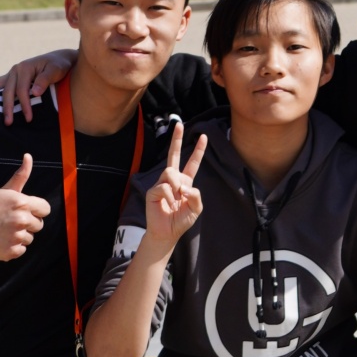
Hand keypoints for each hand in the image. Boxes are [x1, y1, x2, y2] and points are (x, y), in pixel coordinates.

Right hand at [0, 49, 74, 119]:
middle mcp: (15, 69)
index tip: (29, 118)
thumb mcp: (56, 70)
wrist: (60, 59)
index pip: (22, 90)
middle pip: (8, 91)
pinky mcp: (12, 78)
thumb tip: (34, 92)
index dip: (25, 105)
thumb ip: (45, 79)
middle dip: (7, 107)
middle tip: (8, 123)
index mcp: (25, 67)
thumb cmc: (59, 65)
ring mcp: (12, 73)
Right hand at [0, 155, 49, 260]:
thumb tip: (28, 156)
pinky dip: (13, 247)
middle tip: (9, 221)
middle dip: (27, 224)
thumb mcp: (5, 191)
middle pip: (39, 225)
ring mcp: (16, 236)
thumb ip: (21, 175)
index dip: (36, 211)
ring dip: (19, 236)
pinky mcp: (12, 251)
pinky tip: (1, 240)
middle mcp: (21, 219)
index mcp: (22, 203)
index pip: (45, 209)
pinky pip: (22, 250)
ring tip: (3, 231)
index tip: (24, 211)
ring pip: (30, 238)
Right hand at [141, 119, 206, 251]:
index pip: (192, 163)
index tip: (203, 136)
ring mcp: (162, 183)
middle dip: (176, 139)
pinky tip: (167, 204)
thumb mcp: (196, 209)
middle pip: (174, 155)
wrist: (167, 233)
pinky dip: (169, 196)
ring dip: (175, 187)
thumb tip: (185, 186)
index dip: (198, 150)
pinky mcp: (153, 190)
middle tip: (179, 123)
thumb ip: (196, 196)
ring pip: (170, 172)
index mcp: (185, 182)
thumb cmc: (181, 221)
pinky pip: (164, 187)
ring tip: (174, 200)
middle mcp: (173, 180)